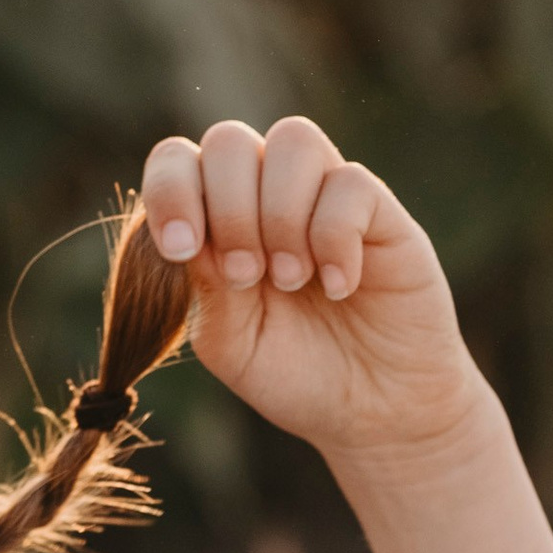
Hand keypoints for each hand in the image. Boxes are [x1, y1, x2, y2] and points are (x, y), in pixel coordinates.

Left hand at [139, 115, 484, 466]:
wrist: (372, 412)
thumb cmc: (294, 374)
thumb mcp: (231, 342)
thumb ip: (204, 287)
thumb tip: (191, 236)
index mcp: (217, 219)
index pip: (178, 159)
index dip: (170, 190)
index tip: (180, 250)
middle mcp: (269, 195)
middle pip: (230, 140)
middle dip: (227, 208)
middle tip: (245, 276)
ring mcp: (327, 197)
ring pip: (294, 139)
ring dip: (281, 214)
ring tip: (291, 280)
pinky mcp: (382, 214)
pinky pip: (352, 182)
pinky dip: (335, 237)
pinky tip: (338, 288)